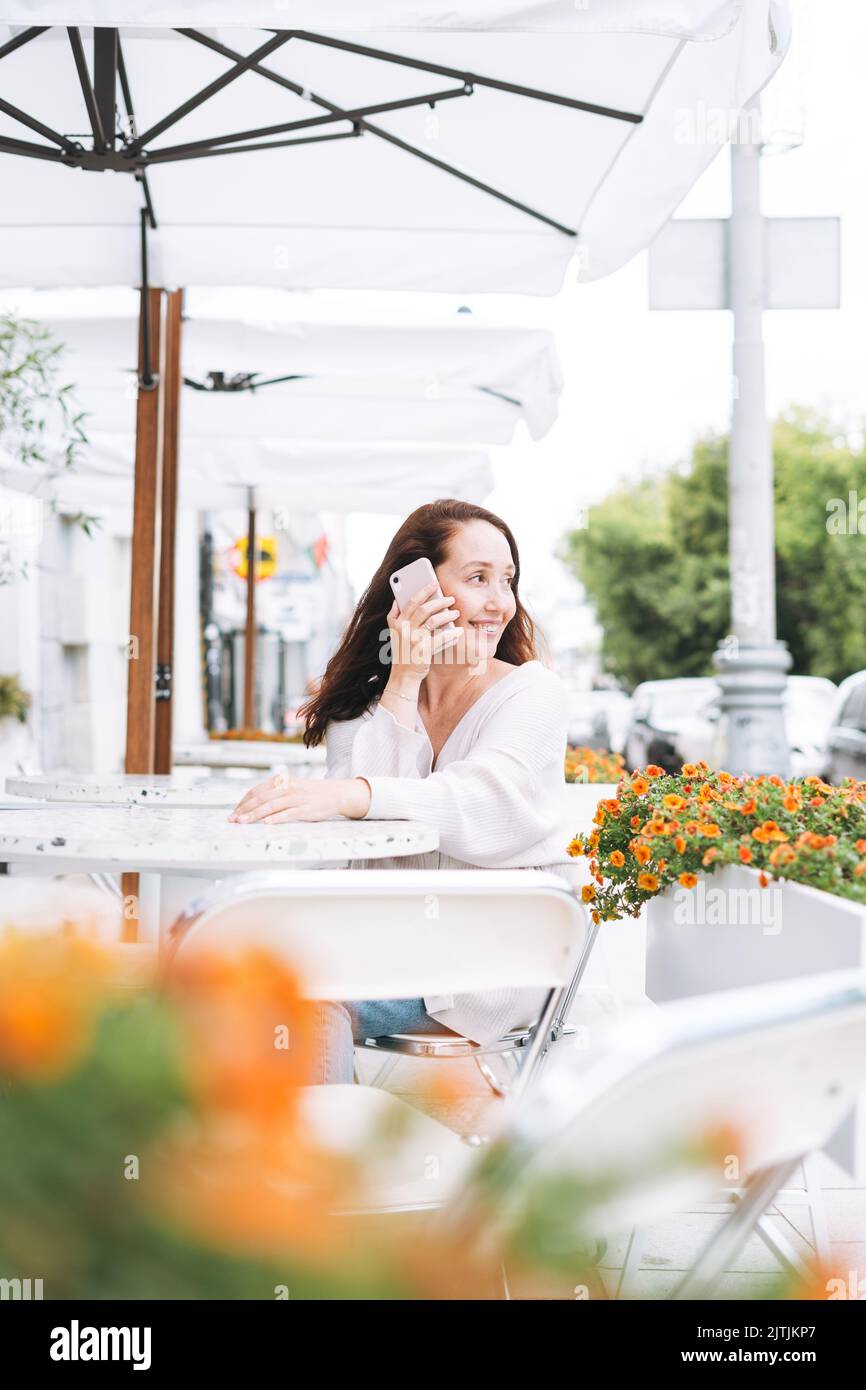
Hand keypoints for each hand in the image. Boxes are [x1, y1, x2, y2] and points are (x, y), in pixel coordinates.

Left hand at [228, 773, 370, 823]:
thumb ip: (274, 793)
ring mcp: (296, 798)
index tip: (234, 812)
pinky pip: (288, 813)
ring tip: (243, 822)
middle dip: (245, 810)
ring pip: (271, 806)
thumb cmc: (309, 793)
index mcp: (281, 781)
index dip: (244, 802)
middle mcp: (287, 788)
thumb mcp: (290, 788)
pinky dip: (276, 818)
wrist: (334, 794)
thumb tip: (252, 805)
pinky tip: (266, 823)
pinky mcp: (305, 809)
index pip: (257, 791)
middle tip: (233, 819)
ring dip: (255, 815)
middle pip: (261, 799)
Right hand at [387, 580, 459, 683]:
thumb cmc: (402, 653)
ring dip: (447, 615)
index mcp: (398, 623)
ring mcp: (414, 640)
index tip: (434, 583)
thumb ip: (393, 616)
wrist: (403, 676)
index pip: (412, 601)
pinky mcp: (423, 650)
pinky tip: (459, 631)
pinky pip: (440, 638)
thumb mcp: (393, 634)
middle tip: (451, 599)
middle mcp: (405, 629)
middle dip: (440, 601)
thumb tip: (396, 600)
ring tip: (456, 613)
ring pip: (433, 621)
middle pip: (424, 609)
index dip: (424, 590)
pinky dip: (451, 634)